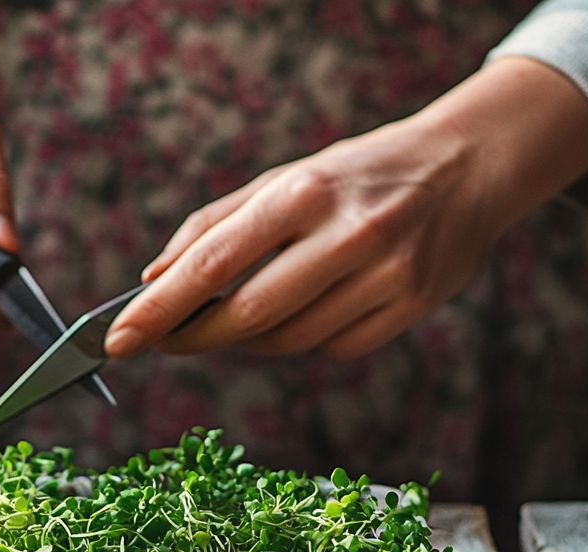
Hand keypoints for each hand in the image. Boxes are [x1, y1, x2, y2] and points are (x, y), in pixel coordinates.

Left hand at [106, 58, 587, 359]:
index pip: (213, 263)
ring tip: (250, 307)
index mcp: (304, 192)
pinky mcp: (411, 307)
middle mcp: (348, 234)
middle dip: (195, 337)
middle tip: (163, 342)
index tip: (119, 338)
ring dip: (251, 336)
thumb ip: (214, 227)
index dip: (160, 309)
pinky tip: (317, 306)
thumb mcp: (283, 178)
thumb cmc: (355, 174)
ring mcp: (386, 276)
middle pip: (248, 316)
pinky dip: (306, 338)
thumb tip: (152, 280)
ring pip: (288, 340)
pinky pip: (332, 348)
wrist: (468, 168)